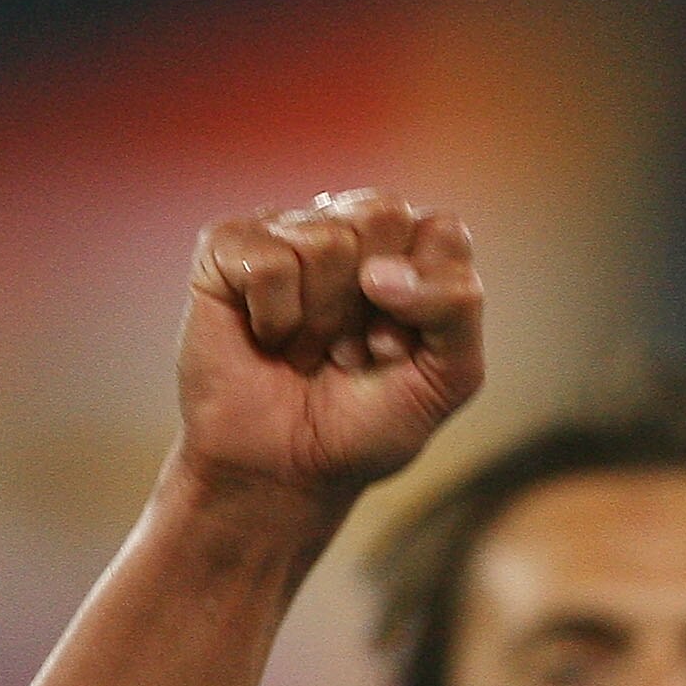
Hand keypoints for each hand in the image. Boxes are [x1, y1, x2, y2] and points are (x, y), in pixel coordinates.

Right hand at [175, 191, 482, 500]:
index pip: (442, 231)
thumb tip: (381, 272)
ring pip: (328, 241)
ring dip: (324, 321)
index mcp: (408, 249)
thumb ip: (457, 309)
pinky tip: (269, 339)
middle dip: (376, 304)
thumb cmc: (369, 422)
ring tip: (310, 350)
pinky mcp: (228, 249)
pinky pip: (269, 263)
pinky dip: (276, 319)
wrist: (287, 471)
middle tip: (353, 348)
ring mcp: (284, 231)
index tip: (401, 349)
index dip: (428, 300)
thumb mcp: (449, 376)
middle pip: (383, 215)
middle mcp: (347, 227)